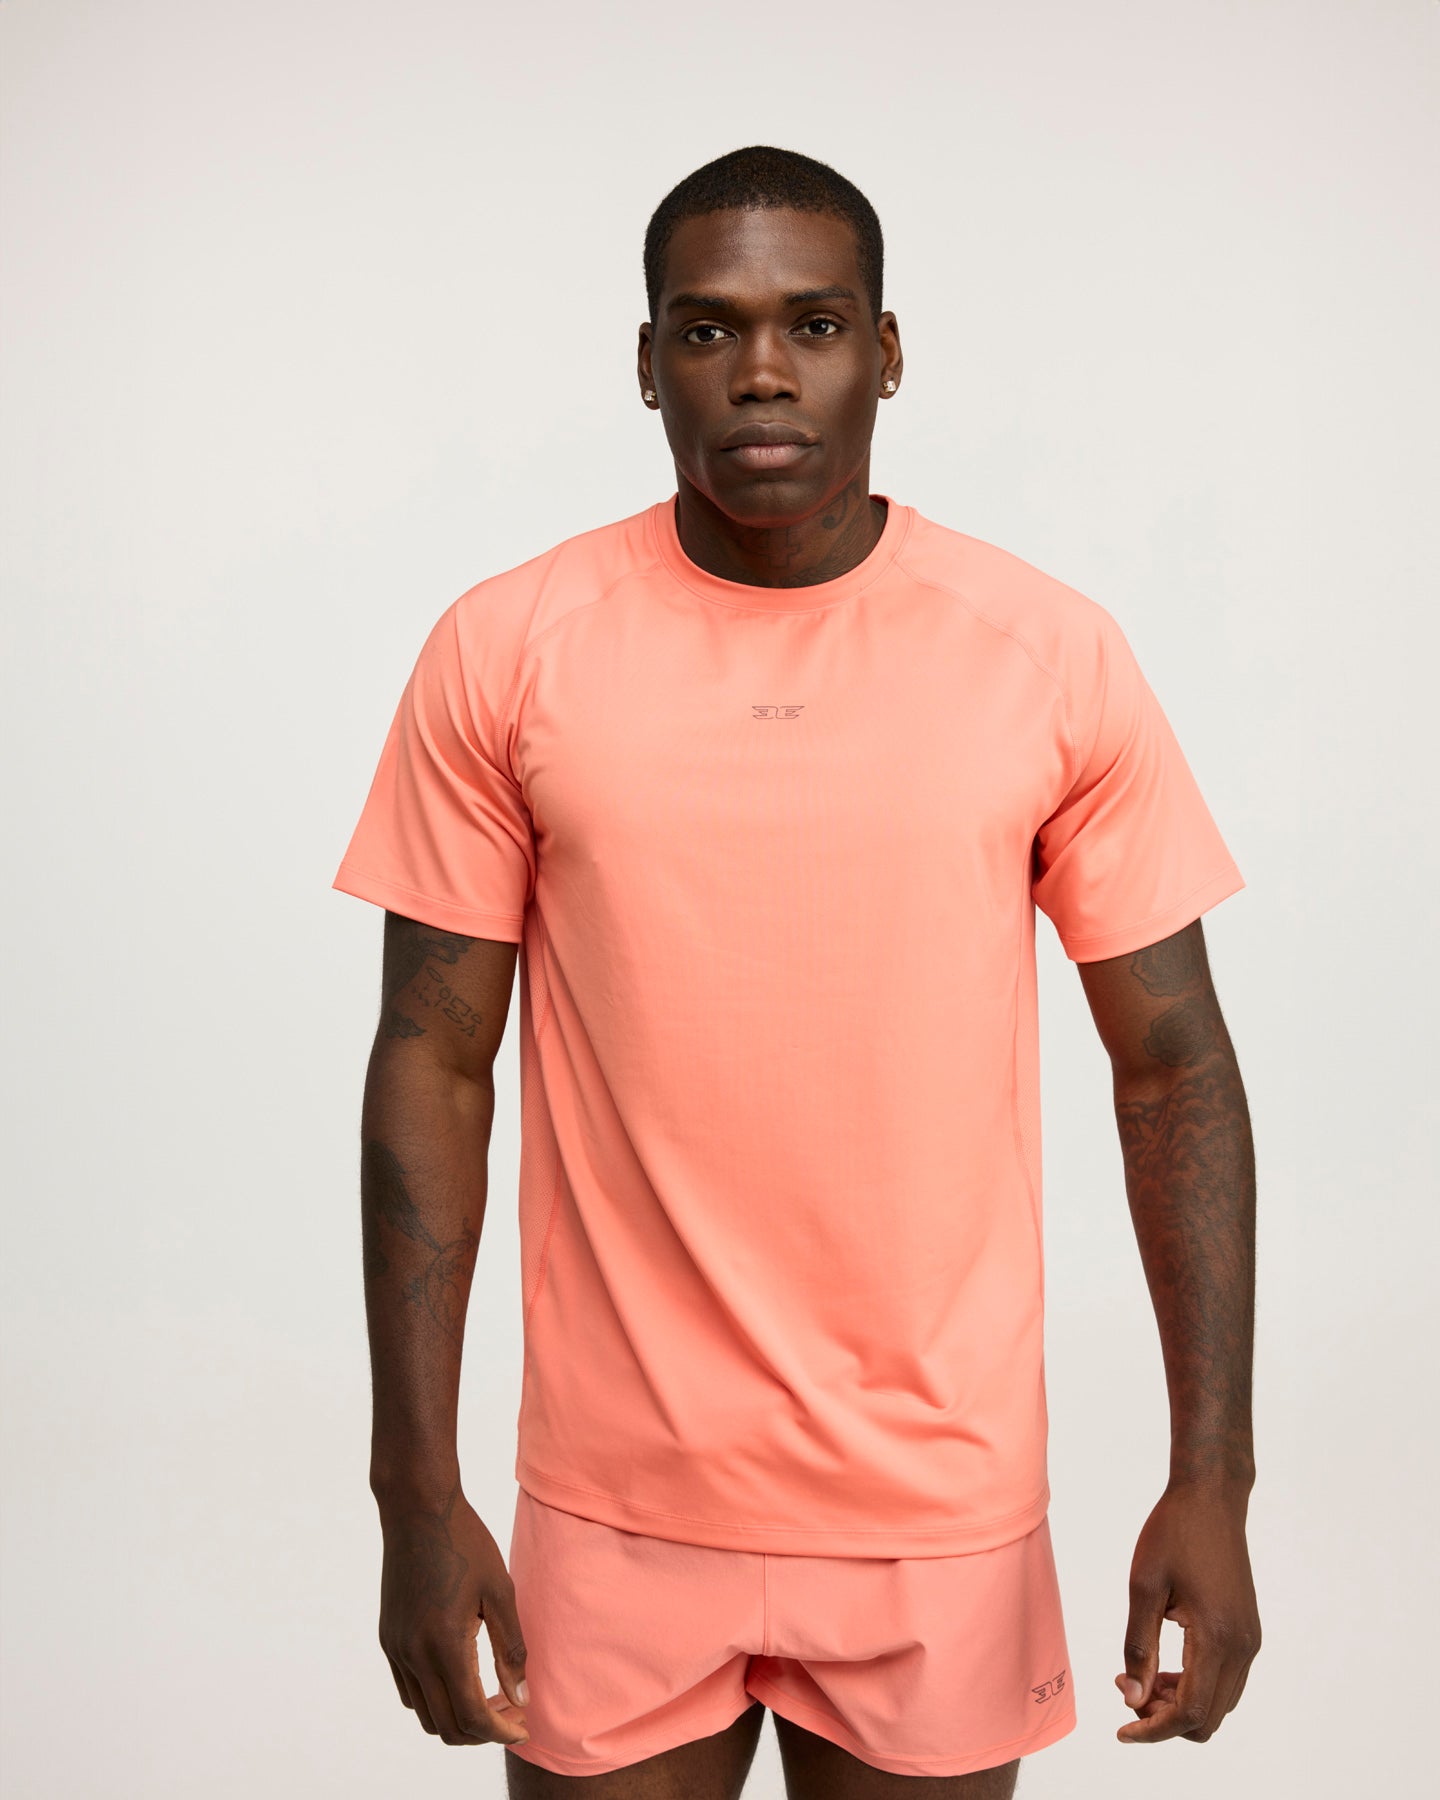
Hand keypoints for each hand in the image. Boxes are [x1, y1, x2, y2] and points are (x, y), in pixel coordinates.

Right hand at [376, 1479, 532, 1747]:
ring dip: (457, 1719)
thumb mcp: (500, 1591)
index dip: (500, 1731)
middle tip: (512, 1714)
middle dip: (482, 1732)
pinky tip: (461, 1676)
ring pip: (424, 1714)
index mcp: (444, 1644)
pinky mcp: (389, 1638)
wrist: (417, 1509)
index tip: (524, 1728)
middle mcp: (413, 1655)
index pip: (472, 1715)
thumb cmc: (466, 1542)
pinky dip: (435, 1700)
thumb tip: (520, 1697)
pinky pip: (408, 1691)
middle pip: (446, 1726)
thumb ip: (510, 1648)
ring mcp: (396, 1648)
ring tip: (490, 1697)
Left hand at [1115, 1479, 1260, 1743]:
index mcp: (1217, 1638)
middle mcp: (1242, 1648)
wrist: (1211, 1499)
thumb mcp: (1144, 1587)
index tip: (1122, 1731)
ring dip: (1180, 1705)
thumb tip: (1134, 1699)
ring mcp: (1249, 1641)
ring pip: (1219, 1704)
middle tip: (1127, 1690)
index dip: (1155, 1730)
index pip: (1191, 1712)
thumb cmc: (1173, 1534)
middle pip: (1208, 1718)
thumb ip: (1138, 1647)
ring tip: (1140, 1676)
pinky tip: (1164, 1665)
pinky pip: (1225, 1681)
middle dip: (1165, 1720)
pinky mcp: (1247, 1632)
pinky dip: (1195, 1686)